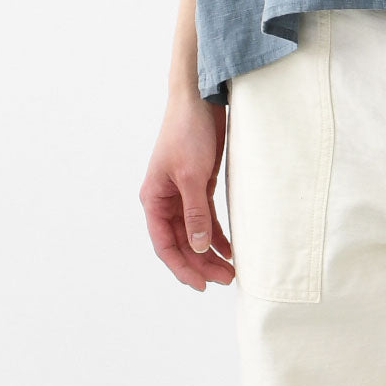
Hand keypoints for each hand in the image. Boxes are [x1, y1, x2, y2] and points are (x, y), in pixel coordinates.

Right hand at [139, 93, 234, 290]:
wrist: (200, 100)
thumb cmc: (187, 133)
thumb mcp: (192, 175)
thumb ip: (195, 213)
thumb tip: (199, 248)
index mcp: (154, 199)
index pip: (165, 244)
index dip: (182, 267)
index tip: (201, 286)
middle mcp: (165, 200)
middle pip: (182, 242)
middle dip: (201, 263)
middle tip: (225, 279)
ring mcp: (183, 193)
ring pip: (195, 233)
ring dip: (210, 252)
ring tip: (231, 271)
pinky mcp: (200, 184)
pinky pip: (206, 218)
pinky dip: (216, 234)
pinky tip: (230, 248)